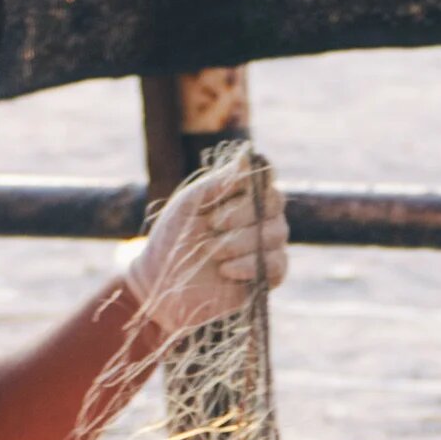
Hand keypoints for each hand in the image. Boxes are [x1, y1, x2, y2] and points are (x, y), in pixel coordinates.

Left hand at [120, 150, 289, 337]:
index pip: (266, 176)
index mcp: (242, 195)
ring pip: (276, 234)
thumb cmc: (172, 238)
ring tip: (211, 252)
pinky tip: (226, 270)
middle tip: (211, 224)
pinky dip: (250, 266)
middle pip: (274, 203)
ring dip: (240, 242)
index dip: (259, 177)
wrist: (162, 284)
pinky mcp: (267, 277)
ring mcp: (267, 246)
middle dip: (242, 213)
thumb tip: (247, 155)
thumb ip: (219, 181)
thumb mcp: (190, 203)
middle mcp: (261, 217)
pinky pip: (277, 265)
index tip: (237, 184)